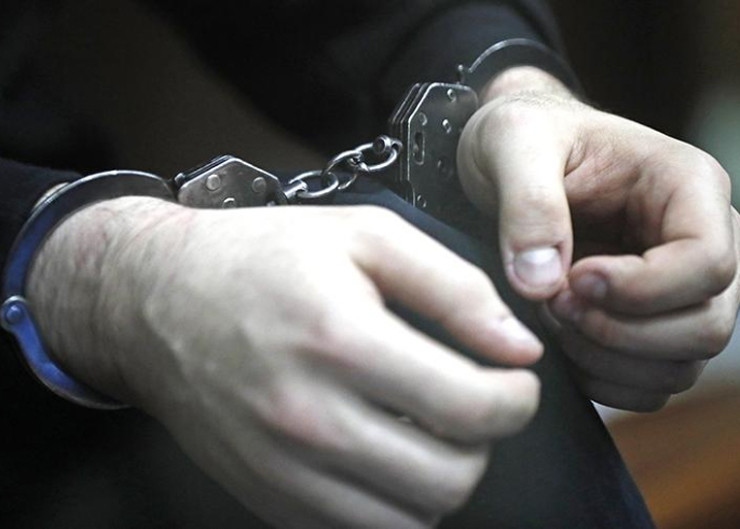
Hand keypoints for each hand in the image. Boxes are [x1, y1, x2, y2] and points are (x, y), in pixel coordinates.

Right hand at [28, 198, 541, 527]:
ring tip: (429, 428)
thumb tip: (518, 347)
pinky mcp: (265, 495)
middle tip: (474, 403)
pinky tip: (383, 451)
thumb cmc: (261, 258)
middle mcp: (306, 417)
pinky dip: (392, 502)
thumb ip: (453, 287)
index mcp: (338, 339)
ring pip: (410, 519)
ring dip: (441, 477)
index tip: (514, 380)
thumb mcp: (364, 236)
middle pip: (448, 477)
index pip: (469, 408)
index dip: (516, 399)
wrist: (157, 301)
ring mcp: (281, 467)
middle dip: (484, 442)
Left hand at [458, 66, 739, 410]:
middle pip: (706, 325)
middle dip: (620, 332)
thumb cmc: (524, 137)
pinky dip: (605, 380)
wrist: (513, 160)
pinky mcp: (649, 322)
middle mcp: (699, 241)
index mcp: (687, 186)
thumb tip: (544, 283)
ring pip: (681, 364)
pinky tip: (561, 348)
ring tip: (551, 320)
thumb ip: (528, 204)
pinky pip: (650, 382)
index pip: (708, 263)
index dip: (640, 289)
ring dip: (608, 360)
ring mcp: (678, 289)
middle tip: (553, 306)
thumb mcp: (511, 143)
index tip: (571, 282)